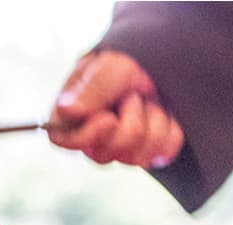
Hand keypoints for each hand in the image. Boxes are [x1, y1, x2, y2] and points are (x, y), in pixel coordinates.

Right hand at [48, 50, 184, 168]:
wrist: (163, 58)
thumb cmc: (128, 61)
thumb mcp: (111, 64)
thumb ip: (91, 88)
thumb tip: (65, 111)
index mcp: (72, 113)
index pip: (62, 139)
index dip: (86, 135)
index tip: (108, 118)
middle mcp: (93, 137)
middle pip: (103, 154)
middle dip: (128, 120)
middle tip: (133, 95)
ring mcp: (121, 150)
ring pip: (136, 157)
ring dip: (151, 121)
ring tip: (149, 100)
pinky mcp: (149, 153)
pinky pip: (163, 152)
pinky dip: (170, 128)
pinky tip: (164, 112)